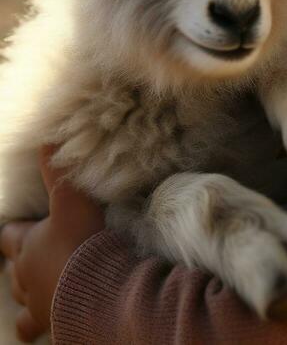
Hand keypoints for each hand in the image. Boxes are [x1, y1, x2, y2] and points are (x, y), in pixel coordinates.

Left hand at [0, 145, 104, 342]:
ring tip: (41, 293)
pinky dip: (45, 323)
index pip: (10, 236)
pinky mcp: (53, 325)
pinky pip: (38, 330)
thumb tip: (45, 140)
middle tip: (33, 259)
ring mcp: (38, 305)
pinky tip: (56, 318)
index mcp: (26, 248)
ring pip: (23, 304)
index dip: (13, 231)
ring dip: (29, 298)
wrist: (96, 290)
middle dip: (21, 266)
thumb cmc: (80, 242)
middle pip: (14, 272)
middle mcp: (26, 278)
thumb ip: (57, 170)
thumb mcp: (71, 199)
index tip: (15, 228)